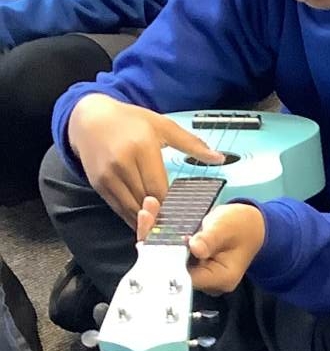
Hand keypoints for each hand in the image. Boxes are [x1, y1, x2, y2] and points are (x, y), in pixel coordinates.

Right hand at [67, 95, 225, 226]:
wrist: (89, 118)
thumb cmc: (131, 121)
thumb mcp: (163, 126)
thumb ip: (192, 144)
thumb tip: (219, 158)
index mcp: (142, 148)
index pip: (161, 188)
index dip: (174, 207)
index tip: (188, 218)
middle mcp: (123, 163)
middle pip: (147, 201)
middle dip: (163, 217)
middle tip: (180, 231)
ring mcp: (108, 176)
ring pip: (132, 209)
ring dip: (148, 221)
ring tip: (165, 232)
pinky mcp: (99, 184)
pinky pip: (119, 208)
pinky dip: (132, 218)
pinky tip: (146, 223)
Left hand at [134, 196, 264, 295]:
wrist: (250, 226)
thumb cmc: (243, 226)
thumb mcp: (228, 228)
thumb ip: (211, 238)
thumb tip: (195, 248)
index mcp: (219, 278)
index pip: (187, 275)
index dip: (167, 259)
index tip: (153, 239)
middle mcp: (205, 280)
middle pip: (172, 267)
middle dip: (155, 242)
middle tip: (147, 216)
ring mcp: (196, 271)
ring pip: (167, 258)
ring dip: (154, 235)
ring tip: (148, 210)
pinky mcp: (188, 261)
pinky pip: (169, 250)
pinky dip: (159, 233)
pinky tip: (152, 212)